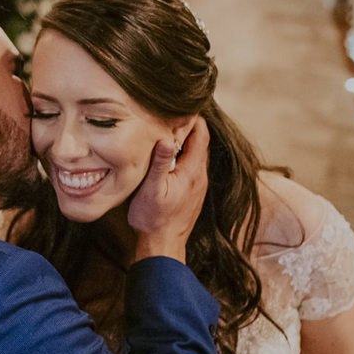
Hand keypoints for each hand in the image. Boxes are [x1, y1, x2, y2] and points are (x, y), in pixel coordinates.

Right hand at [128, 117, 209, 264]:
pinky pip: (191, 166)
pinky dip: (183, 156)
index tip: (177, 107)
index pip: (201, 134)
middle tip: (168, 115)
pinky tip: (168, 157)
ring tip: (166, 132)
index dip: (192, 118)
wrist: (163, 246)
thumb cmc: (154, 218)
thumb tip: (166, 138)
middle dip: (187, 127)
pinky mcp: (192, 192)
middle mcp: (200, 176)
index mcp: (193, 170)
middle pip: (200, 142)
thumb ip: (160, 162)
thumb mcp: (152, 188)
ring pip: (196, 154)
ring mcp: (198, 185)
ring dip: (185, 142)